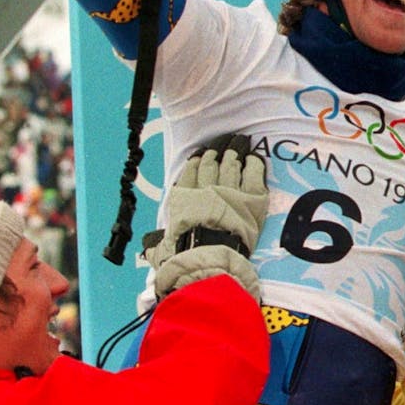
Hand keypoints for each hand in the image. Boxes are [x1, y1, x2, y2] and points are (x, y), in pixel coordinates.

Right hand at [144, 133, 266, 299]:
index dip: (196, 161)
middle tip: (221, 146)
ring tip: (237, 144)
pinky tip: (253, 158)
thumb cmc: (184, 258)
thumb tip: (152, 247)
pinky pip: (253, 173)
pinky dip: (253, 164)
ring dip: (234, 152)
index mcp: (183, 198)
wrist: (209, 260)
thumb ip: (159, 242)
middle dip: (216, 152)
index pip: (190, 171)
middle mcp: (206, 189)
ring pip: (231, 164)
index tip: (200, 155)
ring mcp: (229, 191)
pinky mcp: (251, 198)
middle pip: (212, 163)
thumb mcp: (163, 249)